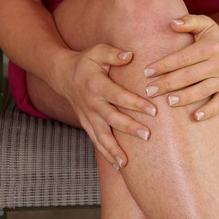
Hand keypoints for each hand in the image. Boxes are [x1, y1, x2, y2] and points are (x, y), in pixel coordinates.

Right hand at [59, 45, 156, 168]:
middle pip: (112, 119)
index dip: (136, 103)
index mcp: (97, 85)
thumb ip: (114, 54)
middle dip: (130, 128)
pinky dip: (106, 155)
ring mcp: (88, 117)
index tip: (154, 110)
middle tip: (147, 136)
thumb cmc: (87, 61)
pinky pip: (97, 142)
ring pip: (102, 136)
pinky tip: (119, 167)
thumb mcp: (98, 51)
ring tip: (127, 163)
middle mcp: (92, 104)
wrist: (64, 75)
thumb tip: (130, 55)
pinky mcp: (87, 125)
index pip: (119, 96)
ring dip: (115, 150)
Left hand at [143, 14, 218, 120]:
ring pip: (202, 91)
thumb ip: (188, 21)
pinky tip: (194, 117)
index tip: (147, 72)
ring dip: (184, 98)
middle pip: (189, 76)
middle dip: (167, 84)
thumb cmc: (215, 37)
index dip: (164, 65)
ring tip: (166, 102)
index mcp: (210, 47)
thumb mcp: (205, 23)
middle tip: (149, 91)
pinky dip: (209, 112)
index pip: (183, 58)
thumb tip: (171, 23)